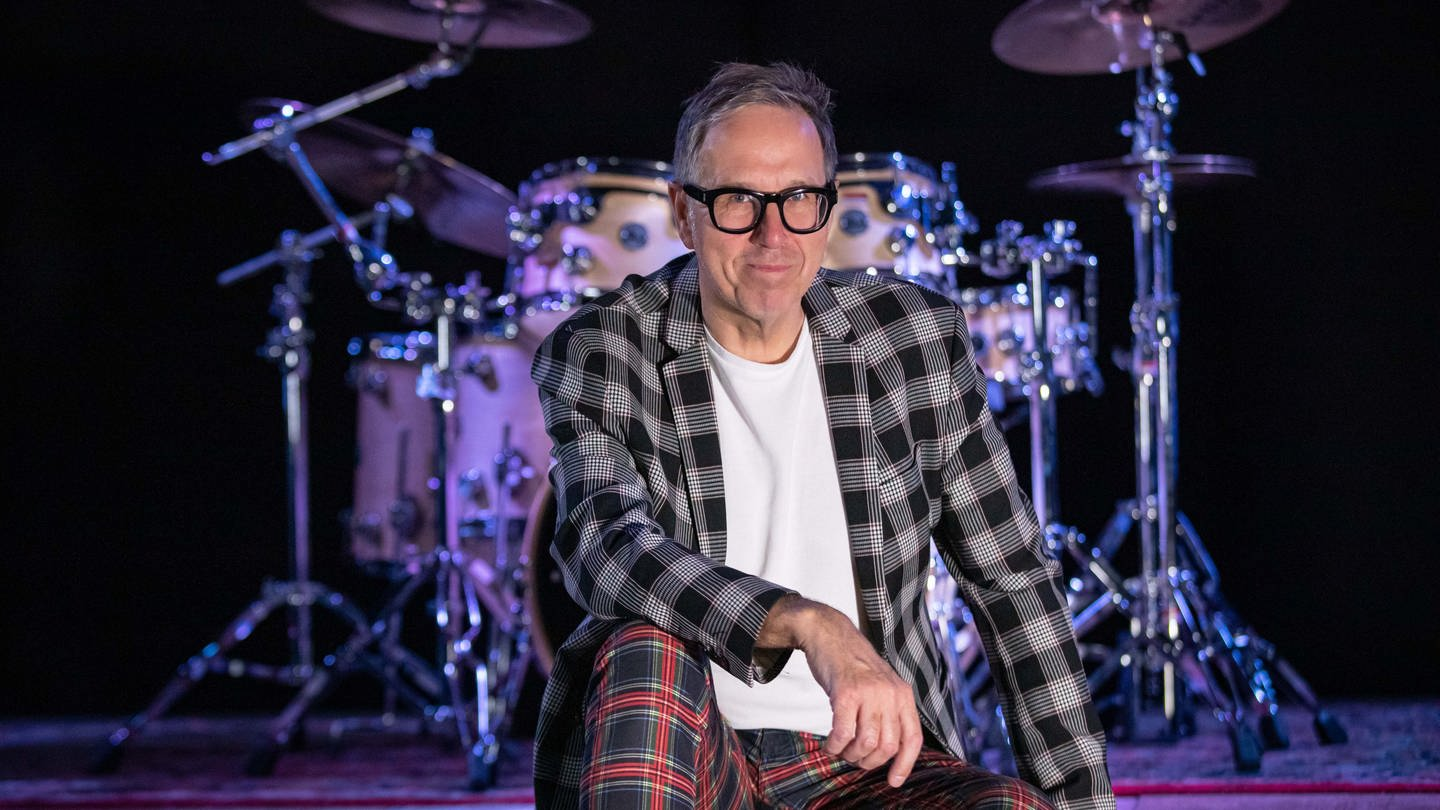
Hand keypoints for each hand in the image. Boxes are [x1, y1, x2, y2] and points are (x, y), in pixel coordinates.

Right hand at [756, 596, 923, 786]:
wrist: (830, 634)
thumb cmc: (852, 664)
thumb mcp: (881, 685)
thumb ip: (887, 711)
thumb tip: (886, 750)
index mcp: (902, 694)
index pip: (912, 738)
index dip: (905, 764)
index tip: (894, 781)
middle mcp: (890, 694)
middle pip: (888, 746)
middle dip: (869, 761)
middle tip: (855, 758)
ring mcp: (869, 693)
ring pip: (866, 743)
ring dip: (850, 755)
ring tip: (841, 750)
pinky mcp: (846, 693)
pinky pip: (843, 733)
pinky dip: (835, 746)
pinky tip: (829, 744)